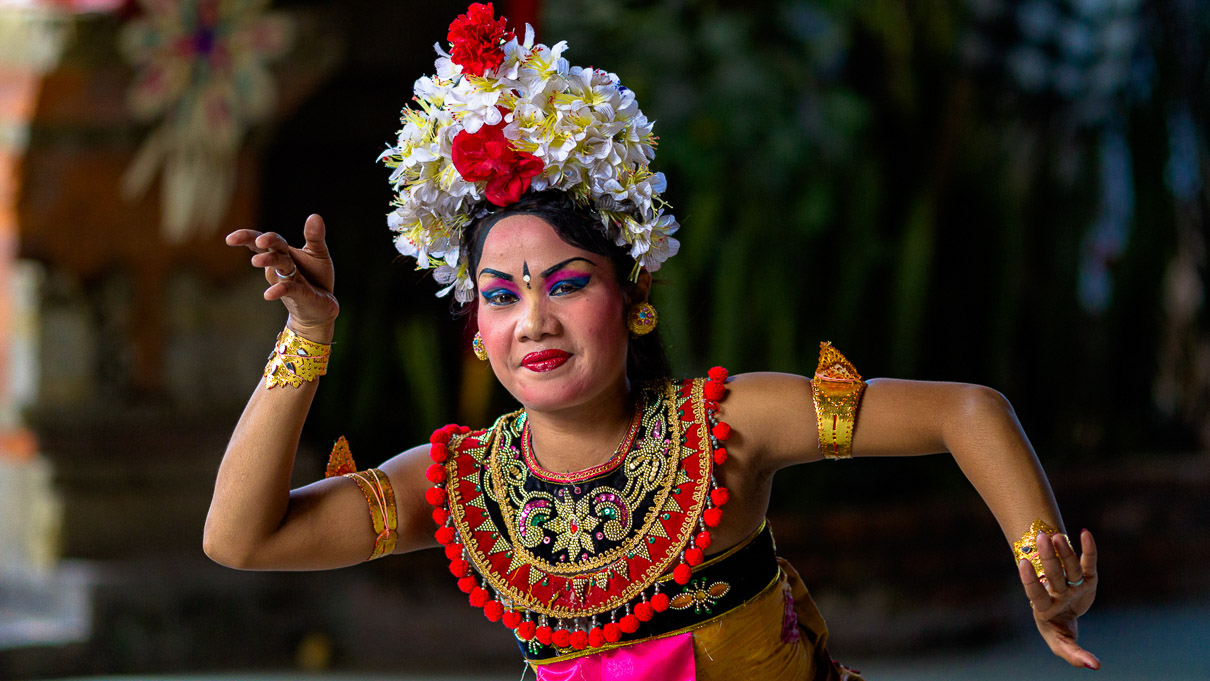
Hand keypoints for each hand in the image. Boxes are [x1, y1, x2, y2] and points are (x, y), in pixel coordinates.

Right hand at [227, 214, 338, 340]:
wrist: (322, 307)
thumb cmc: (316, 278)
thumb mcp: (319, 254)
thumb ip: (315, 237)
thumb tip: (314, 215)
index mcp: (283, 253)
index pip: (263, 241)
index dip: (248, 237)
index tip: (232, 238)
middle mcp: (281, 266)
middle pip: (267, 251)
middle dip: (261, 244)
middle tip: (258, 242)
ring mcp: (288, 280)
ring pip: (277, 267)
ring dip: (269, 262)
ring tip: (256, 261)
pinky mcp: (299, 294)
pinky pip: (288, 290)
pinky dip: (280, 290)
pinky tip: (268, 295)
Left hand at [1018, 529, 1099, 669]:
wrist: (1064, 614)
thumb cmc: (1059, 630)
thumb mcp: (1063, 645)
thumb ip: (1075, 655)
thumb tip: (1096, 667)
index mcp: (1045, 607)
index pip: (1035, 594)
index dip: (1029, 579)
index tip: (1023, 563)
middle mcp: (1056, 592)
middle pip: (1052, 574)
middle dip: (1050, 557)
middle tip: (1045, 538)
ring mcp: (1071, 584)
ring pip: (1067, 566)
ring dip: (1064, 551)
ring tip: (1057, 534)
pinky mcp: (1088, 578)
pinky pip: (1088, 562)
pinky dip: (1088, 549)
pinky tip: (1085, 533)